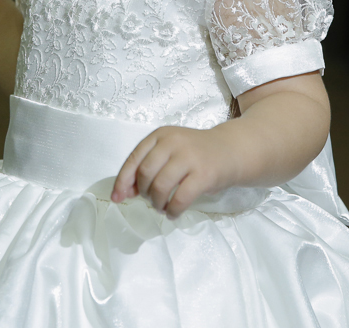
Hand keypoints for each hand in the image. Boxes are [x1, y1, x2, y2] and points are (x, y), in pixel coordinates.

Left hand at [111, 126, 234, 218]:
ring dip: (157, 203)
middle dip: (144, 193)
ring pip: (160, 187)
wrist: (230, 150)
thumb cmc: (195, 154)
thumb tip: (125, 192)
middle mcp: (173, 142)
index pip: (134, 158)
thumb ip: (148, 166)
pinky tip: (173, 213)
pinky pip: (180, 199)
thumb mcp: (169, 152)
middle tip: (152, 200)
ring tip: (162, 207)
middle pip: (145, 174)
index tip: (117, 198)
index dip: (122, 181)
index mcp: (161, 135)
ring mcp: (189, 157)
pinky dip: (172, 210)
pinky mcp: (204, 174)